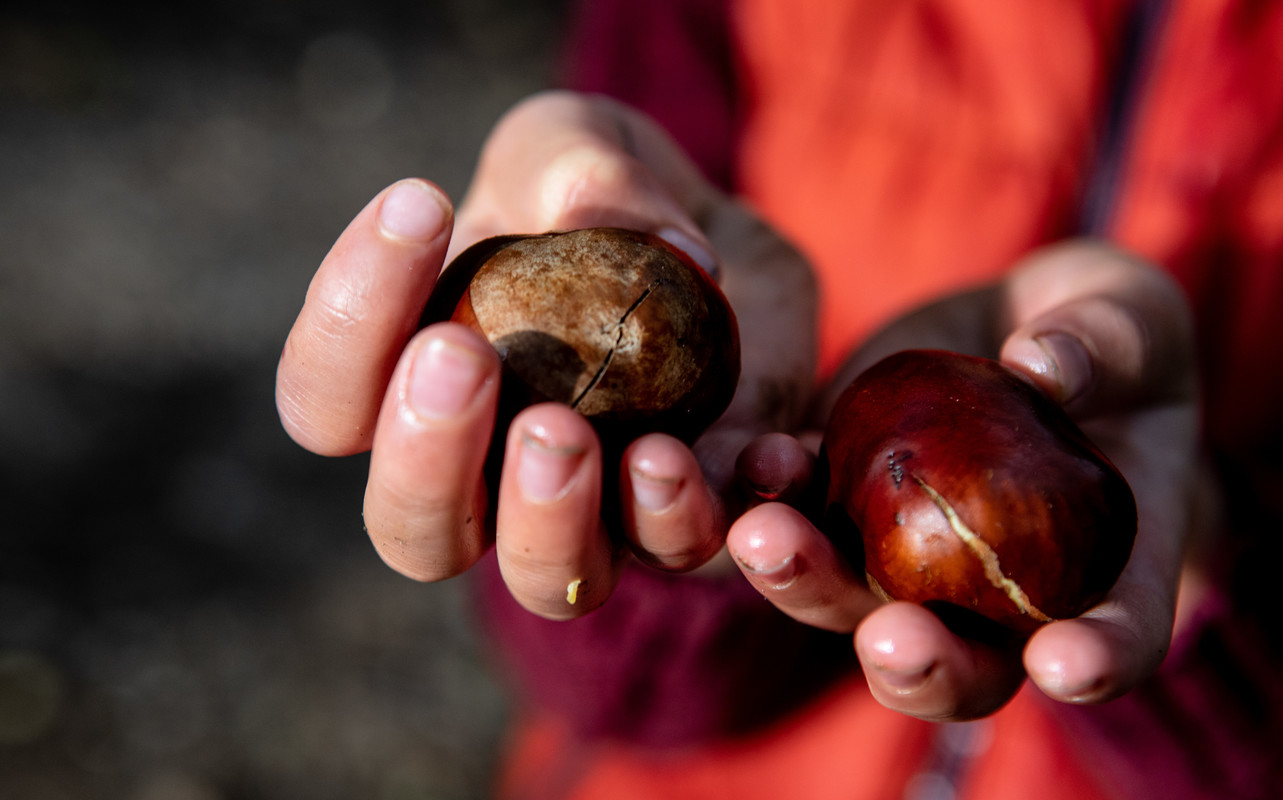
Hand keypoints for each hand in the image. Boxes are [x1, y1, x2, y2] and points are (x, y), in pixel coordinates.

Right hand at [276, 91, 817, 617]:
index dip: (346, 322)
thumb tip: (615, 227)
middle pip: (415, 534)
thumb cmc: (600, 193)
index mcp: (415, 387)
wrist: (715, 239)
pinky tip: (770, 449)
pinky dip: (735, 515)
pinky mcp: (696, 515)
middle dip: (428, 461)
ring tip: (603, 437)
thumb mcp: (576, 143)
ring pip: (551, 579)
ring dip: (561, 522)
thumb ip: (571, 166)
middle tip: (466, 357)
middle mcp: (487, 475)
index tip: (419, 204)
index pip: (329, 401)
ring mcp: (592, 512)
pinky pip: (706, 550)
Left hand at [725, 240, 1201, 719]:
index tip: (1064, 663)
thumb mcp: (1131, 326)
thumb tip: (1045, 364)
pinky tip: (761, 458)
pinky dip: (771, 494)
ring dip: (805, 583)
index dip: (1095, 661)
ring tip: (766, 540)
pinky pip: (798, 512)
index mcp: (1104, 572)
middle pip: (958, 665)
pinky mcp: (840, 497)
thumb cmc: (1111, 339)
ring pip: (849, 602)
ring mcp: (905, 554)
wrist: (1018, 324)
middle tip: (889, 641)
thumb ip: (1105, 347)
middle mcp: (993, 596)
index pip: (1113, 640)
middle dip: (920, 664)